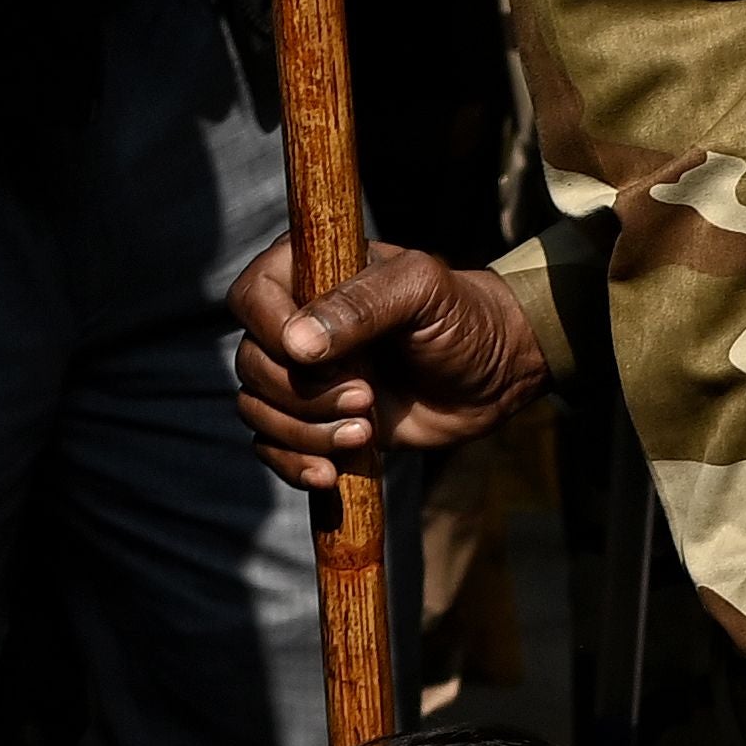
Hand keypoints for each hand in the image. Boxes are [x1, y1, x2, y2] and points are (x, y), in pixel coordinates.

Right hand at [229, 236, 547, 489]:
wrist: (493, 374)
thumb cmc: (460, 317)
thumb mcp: (421, 293)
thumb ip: (362, 305)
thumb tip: (296, 344)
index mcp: (308, 271)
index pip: (252, 298)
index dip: (272, 334)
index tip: (319, 360)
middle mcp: (294, 322)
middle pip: (252, 363)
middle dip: (303, 394)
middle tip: (367, 399)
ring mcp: (302, 375)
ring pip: (258, 409)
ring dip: (304, 432)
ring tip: (365, 434)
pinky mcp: (315, 420)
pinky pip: (272, 446)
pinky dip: (293, 464)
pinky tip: (331, 474)